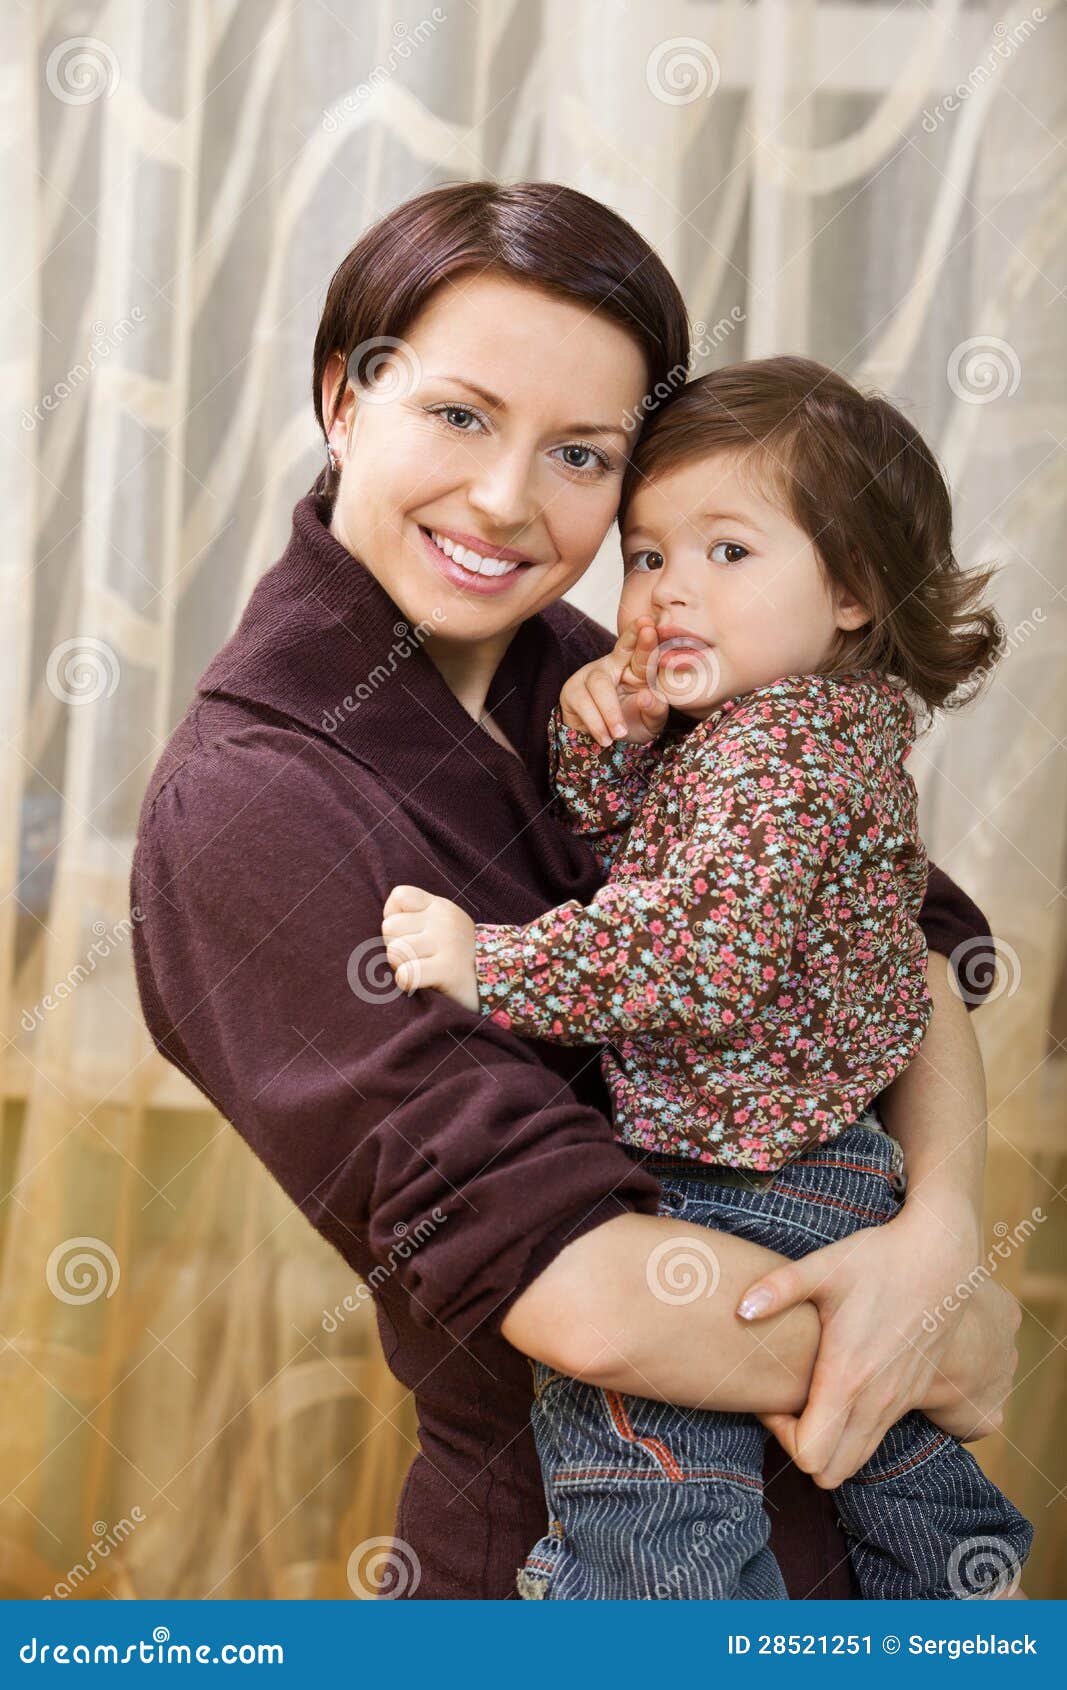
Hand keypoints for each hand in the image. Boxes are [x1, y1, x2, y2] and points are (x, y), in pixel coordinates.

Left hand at [381, 885, 478, 1012]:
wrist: (503, 982)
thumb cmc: (461, 956)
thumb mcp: (445, 925)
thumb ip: (418, 916)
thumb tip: (384, 923)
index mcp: (440, 907)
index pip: (398, 896)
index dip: (394, 917)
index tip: (409, 934)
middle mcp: (443, 920)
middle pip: (389, 927)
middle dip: (396, 947)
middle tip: (417, 958)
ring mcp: (446, 943)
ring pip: (394, 951)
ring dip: (402, 966)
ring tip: (423, 970)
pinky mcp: (447, 970)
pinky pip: (405, 974)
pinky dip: (407, 982)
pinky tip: (422, 983)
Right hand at [559, 616, 667, 747]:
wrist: (605, 746)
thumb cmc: (632, 724)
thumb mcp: (651, 722)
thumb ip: (655, 710)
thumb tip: (647, 696)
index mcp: (637, 670)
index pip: (643, 652)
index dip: (646, 638)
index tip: (649, 623)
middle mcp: (614, 667)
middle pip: (621, 650)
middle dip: (632, 639)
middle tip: (647, 628)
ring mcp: (591, 677)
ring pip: (601, 683)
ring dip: (611, 711)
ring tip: (620, 734)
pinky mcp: (573, 692)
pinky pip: (584, 703)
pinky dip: (596, 723)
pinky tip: (605, 738)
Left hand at [737, 1206, 1020, 1486]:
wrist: (941, 1258)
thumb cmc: (878, 1260)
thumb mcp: (825, 1267)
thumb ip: (779, 1288)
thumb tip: (739, 1309)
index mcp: (849, 1377)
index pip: (809, 1453)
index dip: (781, 1435)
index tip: (772, 1398)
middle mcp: (876, 1400)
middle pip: (830, 1471)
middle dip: (801, 1448)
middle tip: (786, 1404)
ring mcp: (898, 1402)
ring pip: (855, 1461)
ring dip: (827, 1444)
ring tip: (810, 1398)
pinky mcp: (914, 1396)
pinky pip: (876, 1439)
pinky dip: (852, 1432)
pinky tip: (840, 1390)